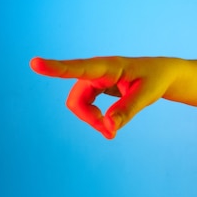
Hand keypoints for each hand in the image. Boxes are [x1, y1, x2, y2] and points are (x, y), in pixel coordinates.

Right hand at [30, 57, 170, 138]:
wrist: (162, 74)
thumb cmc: (155, 79)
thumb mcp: (145, 96)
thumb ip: (126, 110)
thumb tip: (107, 127)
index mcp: (109, 67)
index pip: (78, 68)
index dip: (56, 68)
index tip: (34, 63)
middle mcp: (97, 71)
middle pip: (77, 99)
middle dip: (88, 119)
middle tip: (110, 133)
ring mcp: (95, 79)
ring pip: (79, 104)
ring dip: (92, 120)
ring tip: (111, 132)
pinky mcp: (97, 87)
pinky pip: (86, 106)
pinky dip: (94, 119)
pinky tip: (108, 128)